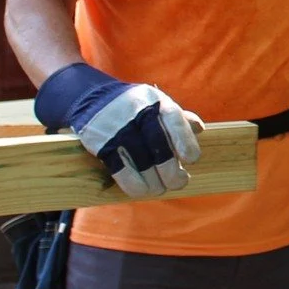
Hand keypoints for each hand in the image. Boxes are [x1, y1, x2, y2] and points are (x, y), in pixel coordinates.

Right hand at [33, 62, 203, 198]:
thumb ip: (176, 116)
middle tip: (179, 182)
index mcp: (155, 100)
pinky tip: (142, 191)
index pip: (174, 119)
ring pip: (141, 161)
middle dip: (171, 170)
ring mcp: (117, 128)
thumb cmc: (132, 106)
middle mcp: (137, 112)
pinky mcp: (101, 143)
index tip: (191, 160)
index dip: (185, 142)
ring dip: (154, 182)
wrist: (90, 98)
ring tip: (160, 189)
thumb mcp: (155, 103)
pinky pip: (120, 169)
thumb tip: (199, 129)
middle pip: (159, 145)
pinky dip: (134, 184)